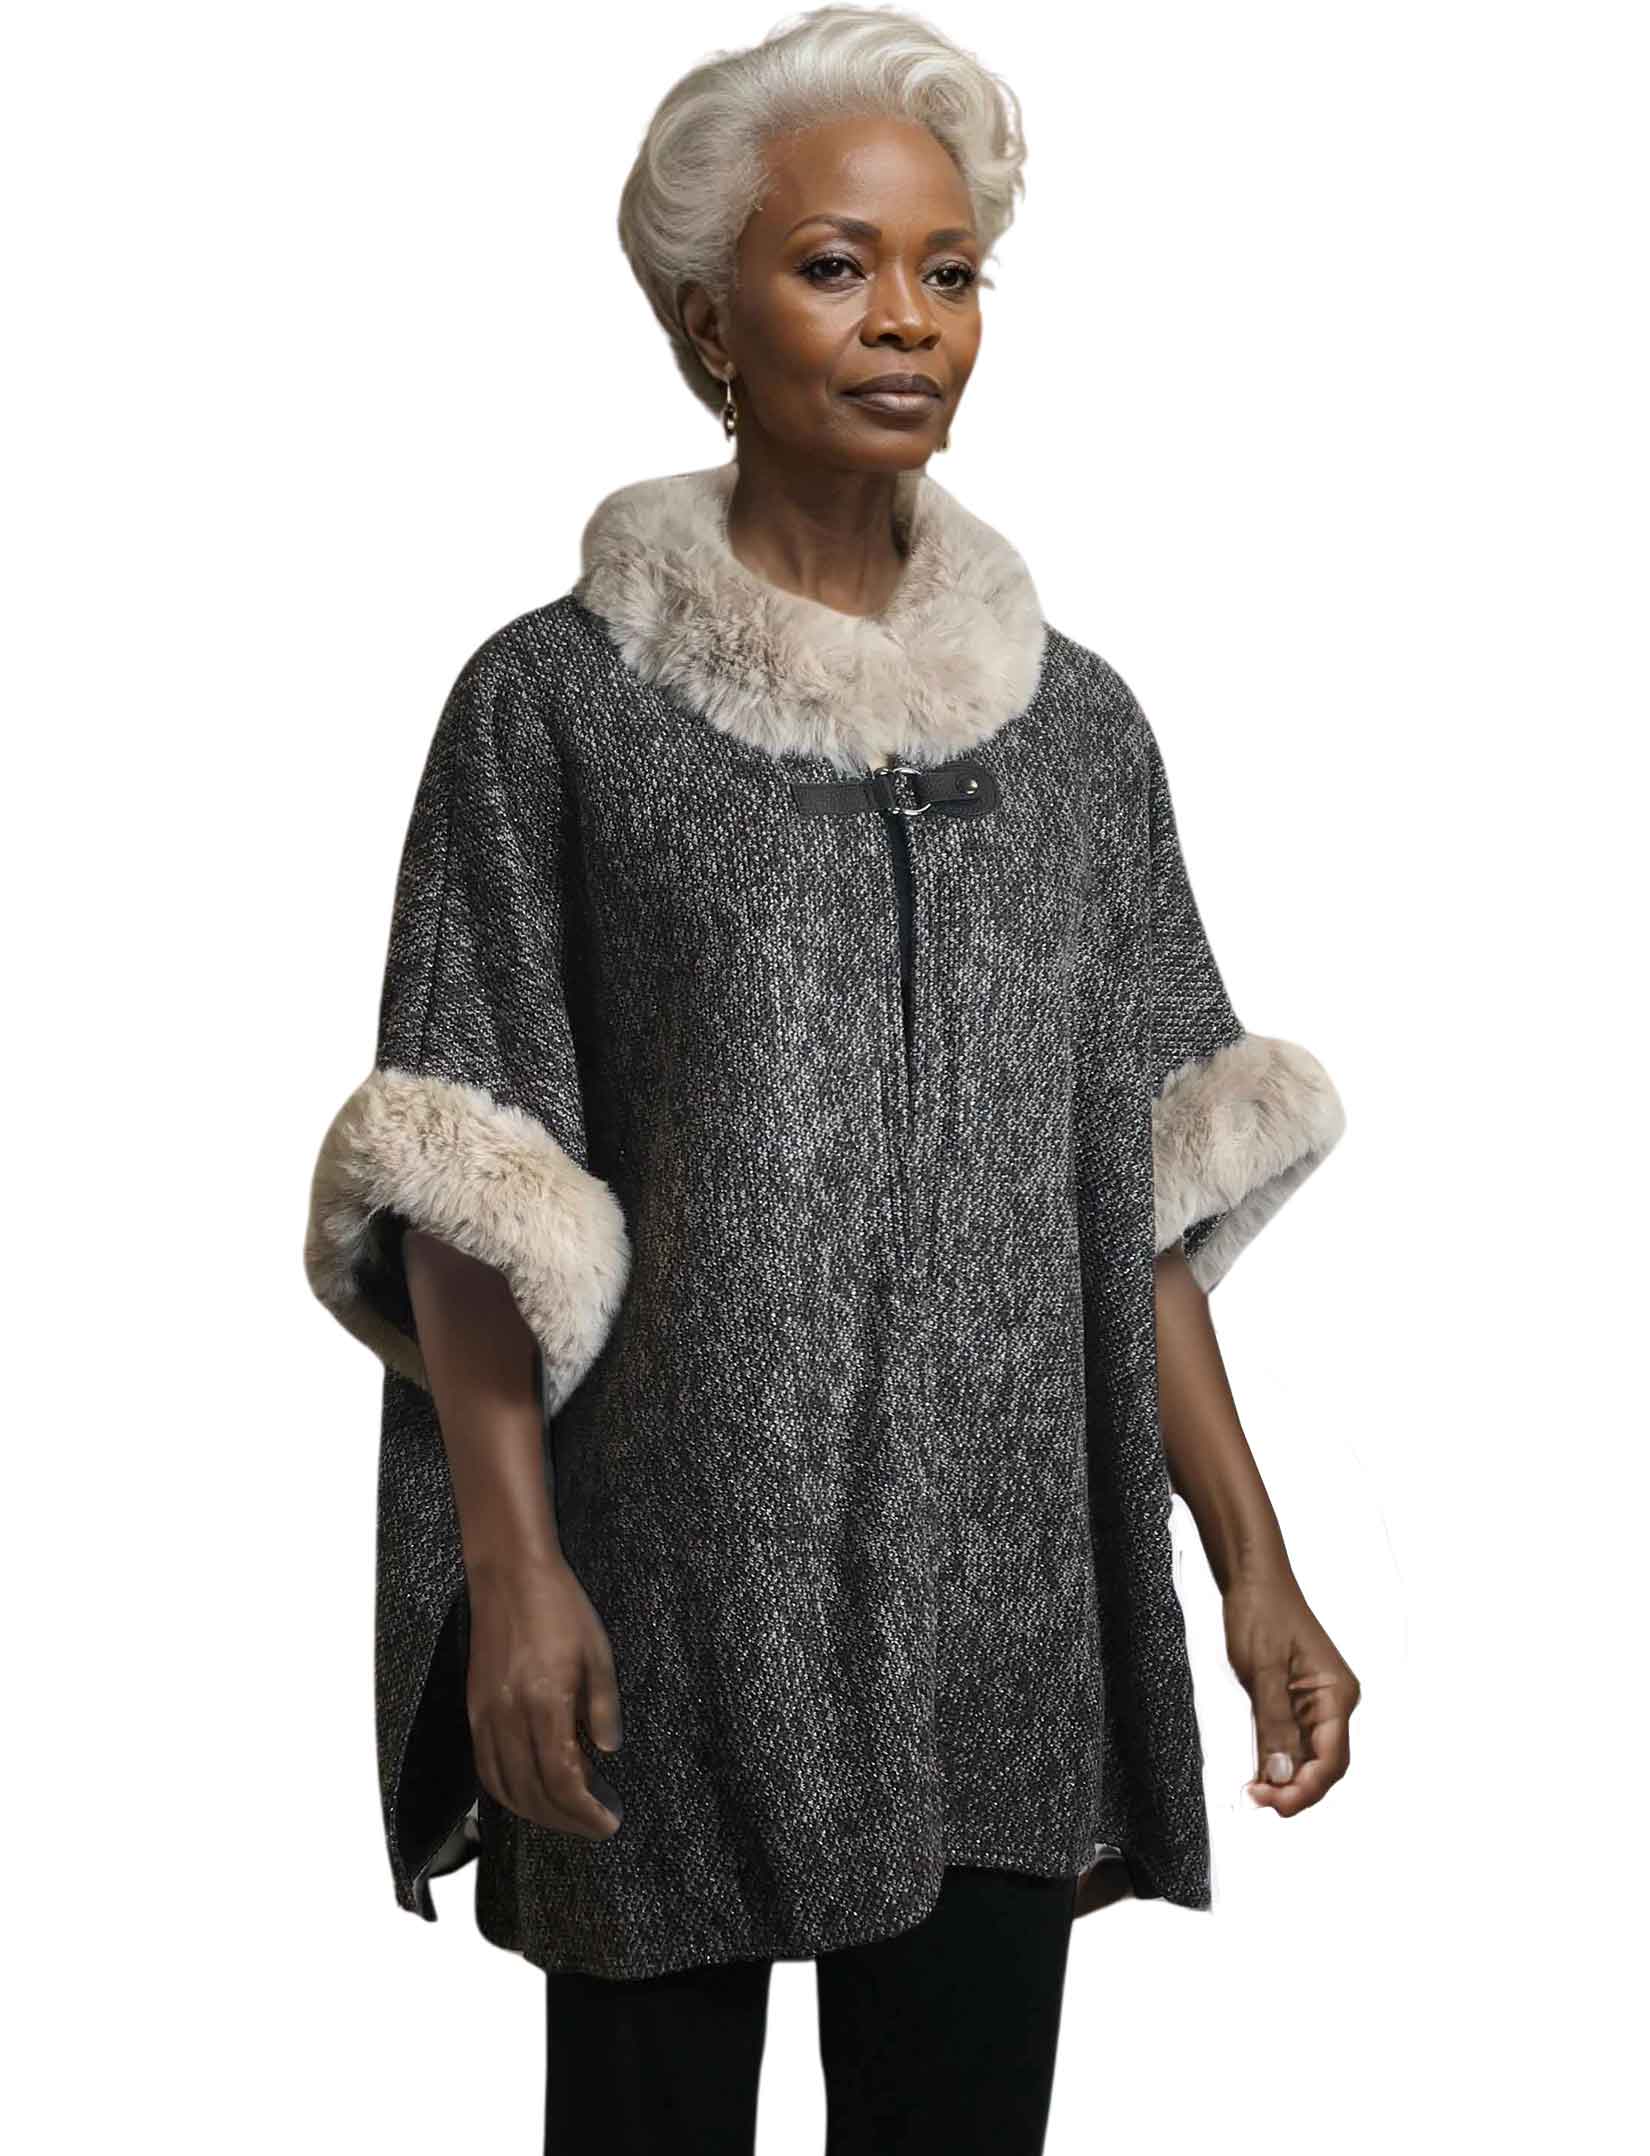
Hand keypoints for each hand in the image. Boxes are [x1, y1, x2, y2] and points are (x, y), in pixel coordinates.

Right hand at [465, 1553, 625, 1837]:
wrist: (510, 1575)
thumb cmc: (559, 1607)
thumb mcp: (598, 1652)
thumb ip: (603, 1707)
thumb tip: (608, 1752)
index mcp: (544, 1702)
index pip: (562, 1781)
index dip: (585, 1812)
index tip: (608, 1822)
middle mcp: (509, 1715)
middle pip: (532, 1793)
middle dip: (566, 1821)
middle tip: (594, 1826)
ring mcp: (485, 1715)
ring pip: (504, 1788)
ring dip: (536, 1813)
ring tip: (567, 1816)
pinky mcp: (473, 1709)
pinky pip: (485, 1767)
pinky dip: (507, 1792)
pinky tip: (530, 1793)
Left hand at [1223, 1566, 1358, 1815]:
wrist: (1253, 1579)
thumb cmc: (1261, 1612)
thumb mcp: (1263, 1669)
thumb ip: (1274, 1723)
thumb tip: (1282, 1774)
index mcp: (1337, 1694)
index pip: (1332, 1758)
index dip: (1307, 1788)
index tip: (1276, 1803)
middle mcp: (1333, 1703)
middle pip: (1324, 1765)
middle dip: (1296, 1790)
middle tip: (1259, 1801)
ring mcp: (1314, 1704)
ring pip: (1308, 1758)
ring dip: (1285, 1780)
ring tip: (1254, 1793)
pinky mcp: (1294, 1702)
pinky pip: (1292, 1742)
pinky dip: (1277, 1762)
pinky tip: (1258, 1775)